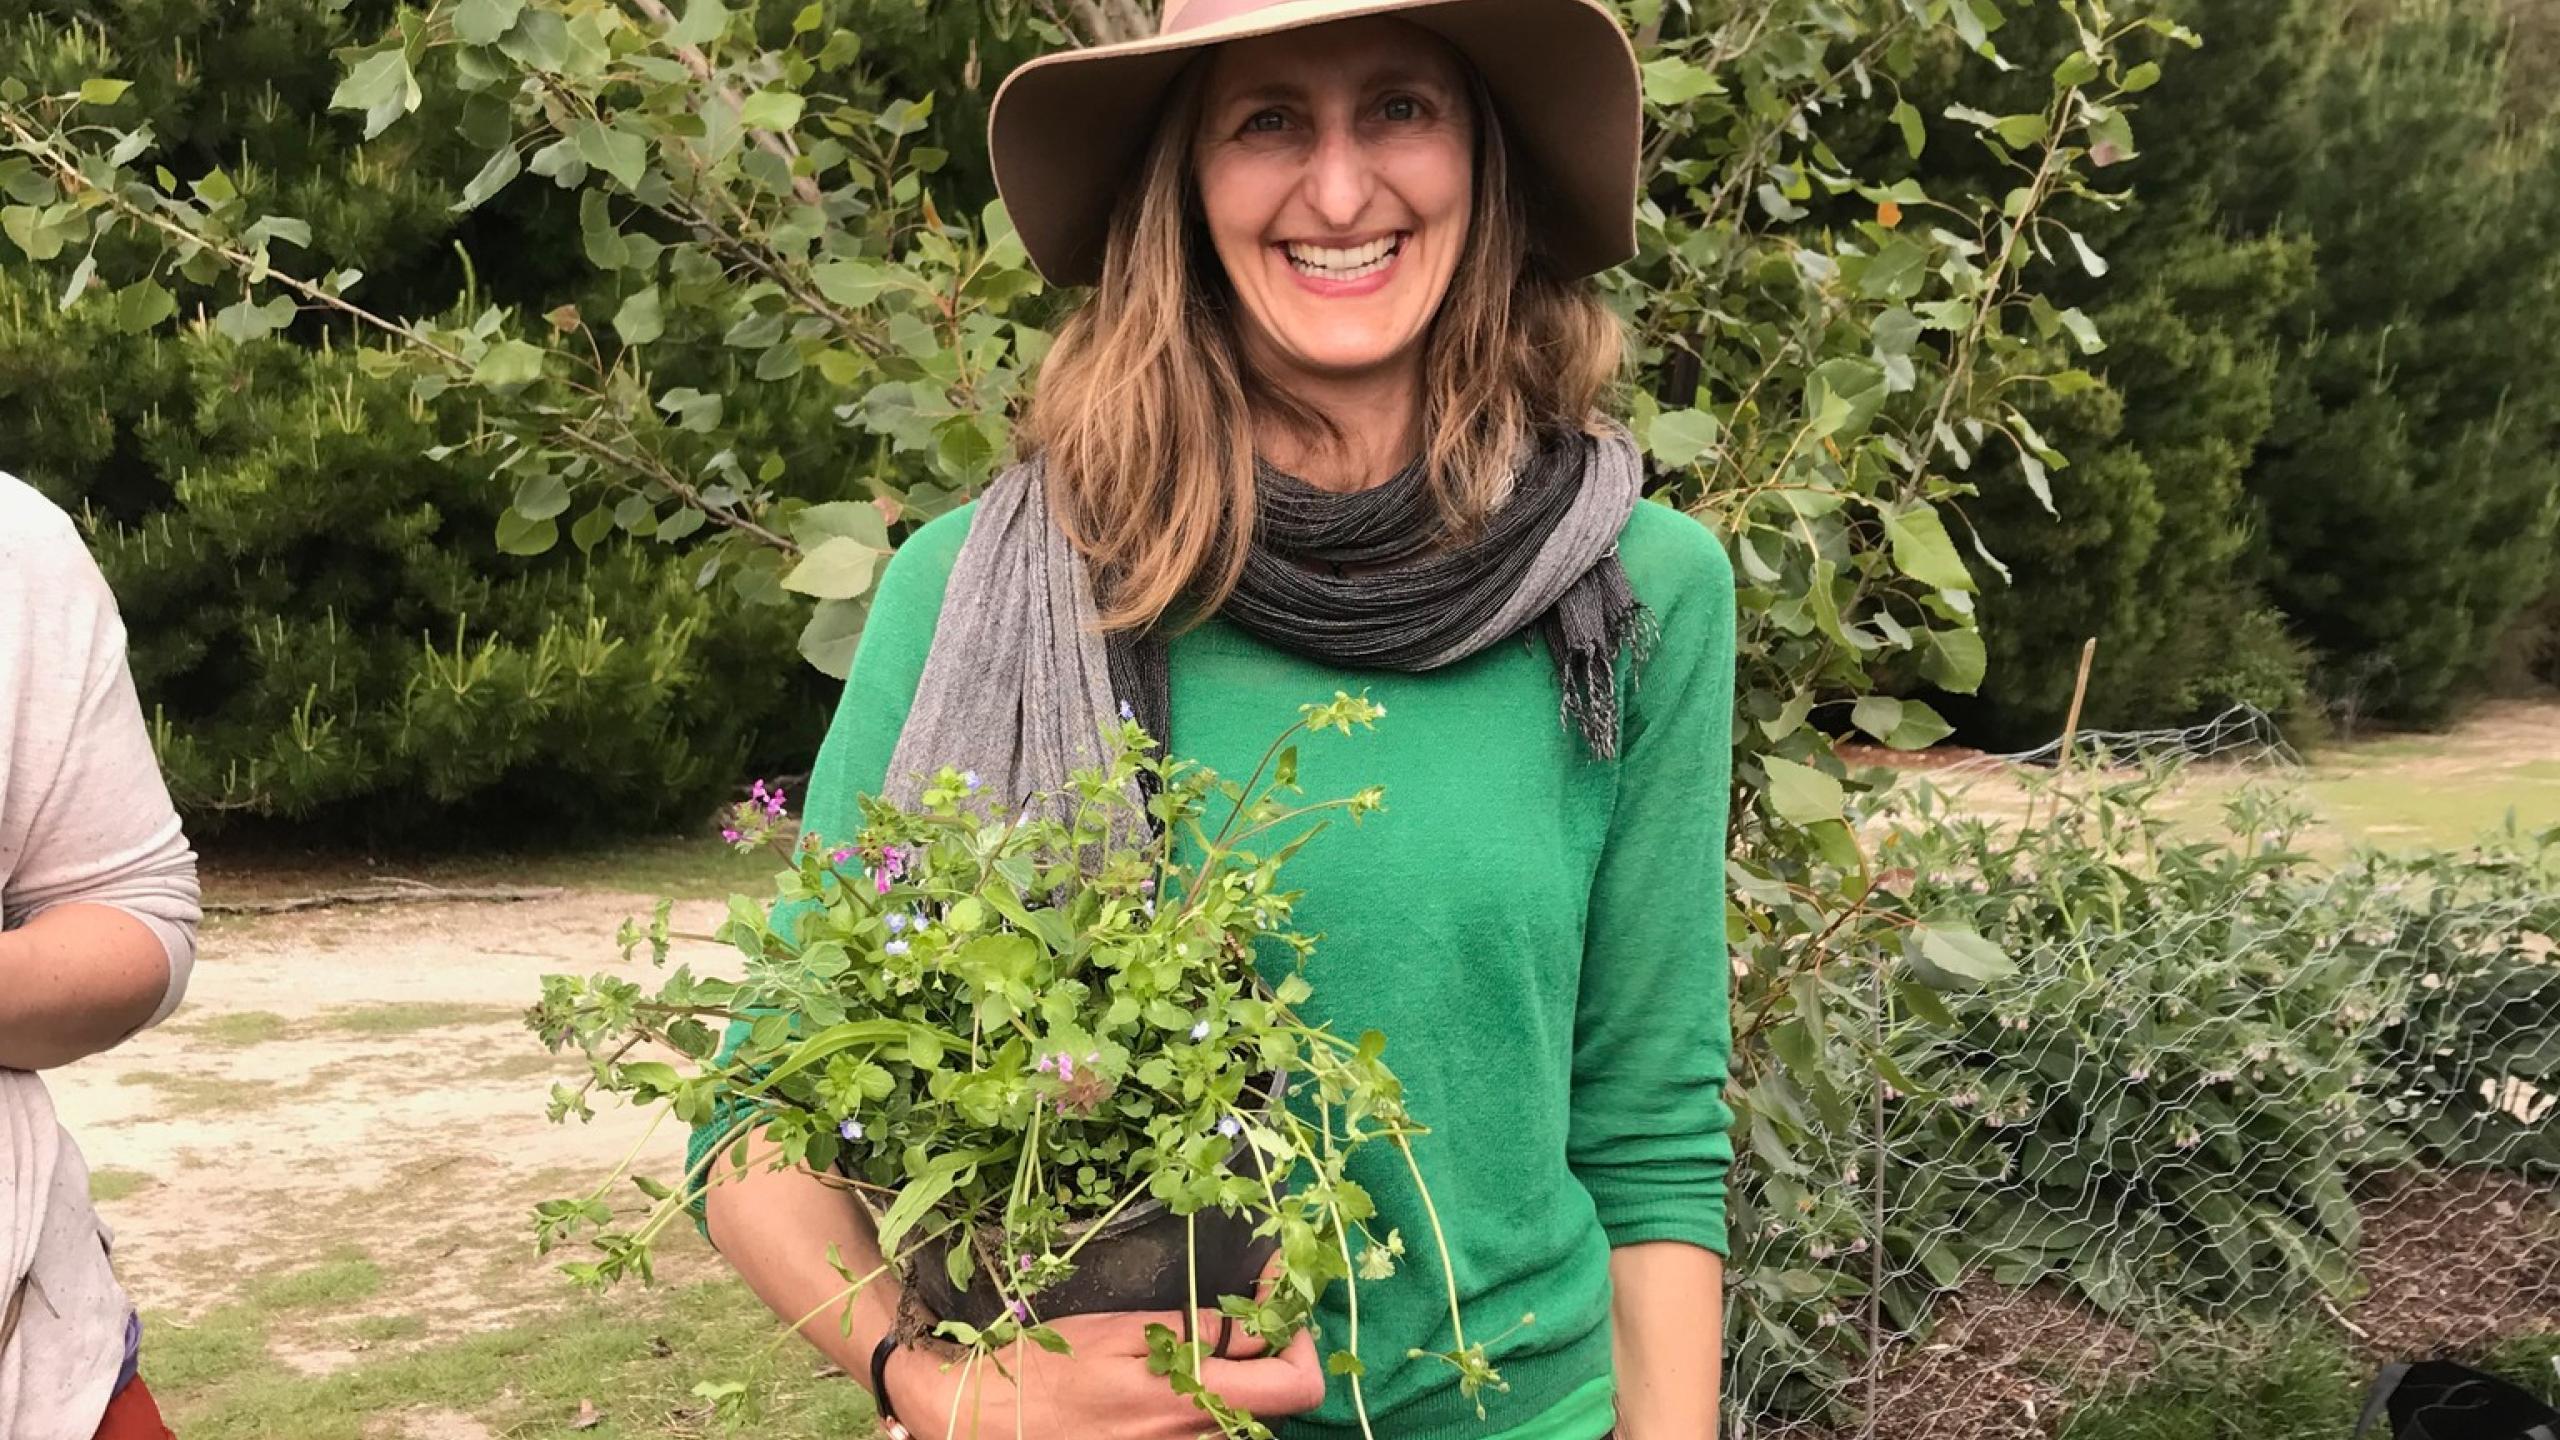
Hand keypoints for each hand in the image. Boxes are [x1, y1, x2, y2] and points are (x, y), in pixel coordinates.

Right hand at [887, 1308, 1325, 1439]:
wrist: (991, 1421)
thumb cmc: (1051, 1369)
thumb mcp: (1123, 1332)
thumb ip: (1194, 1331)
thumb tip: (1254, 1320)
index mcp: (1193, 1400)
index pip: (1297, 1384)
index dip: (1298, 1330)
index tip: (1277, 1288)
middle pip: (1278, 1402)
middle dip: (1274, 1350)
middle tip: (1252, 1306)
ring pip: (1245, 1419)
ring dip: (1244, 1376)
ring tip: (1216, 1337)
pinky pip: (1210, 1434)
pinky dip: (1213, 1399)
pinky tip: (1183, 1374)